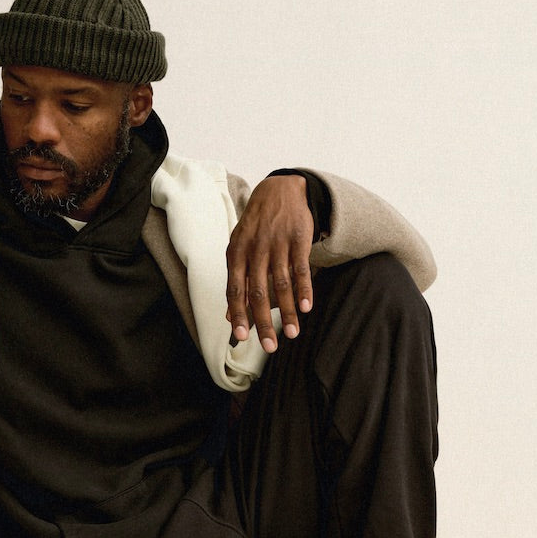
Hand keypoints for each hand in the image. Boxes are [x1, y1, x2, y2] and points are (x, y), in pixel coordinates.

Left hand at [225, 174, 313, 353]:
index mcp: (236, 253)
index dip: (239, 314)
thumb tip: (230, 317)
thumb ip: (237, 283)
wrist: (279, 191)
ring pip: (282, 283)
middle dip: (264, 321)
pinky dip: (304, 289)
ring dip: (288, 311)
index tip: (242, 338)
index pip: (235, 289)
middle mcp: (255, 248)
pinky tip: (306, 308)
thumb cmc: (257, 228)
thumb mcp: (240, 250)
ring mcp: (277, 243)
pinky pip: (301, 268)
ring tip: (293, 334)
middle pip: (258, 291)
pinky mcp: (298, 239)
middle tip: (270, 346)